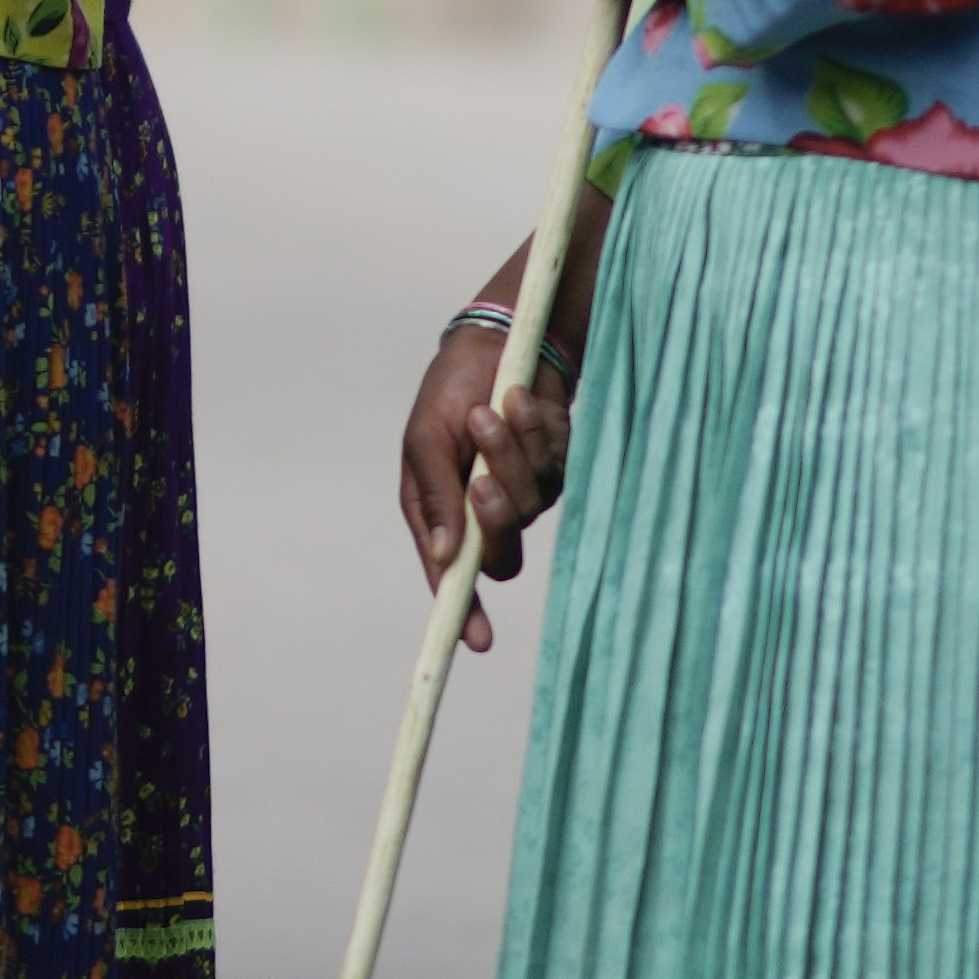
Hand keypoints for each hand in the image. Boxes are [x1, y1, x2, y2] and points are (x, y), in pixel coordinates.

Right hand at [394, 270, 570, 646]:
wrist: (501, 339)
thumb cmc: (450, 388)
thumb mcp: (425, 437)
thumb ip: (434, 498)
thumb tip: (448, 561)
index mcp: (439, 512)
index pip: (453, 576)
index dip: (463, 610)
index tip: (474, 639)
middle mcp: (481, 512)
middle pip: (500, 553)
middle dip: (495, 518)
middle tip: (481, 481)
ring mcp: (521, 492)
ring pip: (528, 507)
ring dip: (511, 455)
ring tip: (494, 407)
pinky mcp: (553, 468)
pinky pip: (552, 470)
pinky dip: (535, 434)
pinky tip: (523, 399)